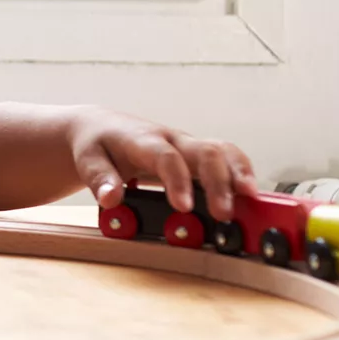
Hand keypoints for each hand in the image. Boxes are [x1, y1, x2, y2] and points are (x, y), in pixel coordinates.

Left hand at [70, 111, 259, 218]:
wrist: (101, 126)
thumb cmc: (96, 144)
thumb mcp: (87, 159)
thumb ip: (98, 178)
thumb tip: (111, 198)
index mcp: (142, 140)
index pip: (165, 156)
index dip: (177, 180)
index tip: (183, 206)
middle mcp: (170, 139)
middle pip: (204, 152)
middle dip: (218, 182)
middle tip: (223, 213)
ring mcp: (186, 145)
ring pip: (222, 151)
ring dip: (239, 173)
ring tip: (251, 200)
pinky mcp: (195, 154)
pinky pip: (226, 158)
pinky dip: (240, 174)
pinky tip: (249, 196)